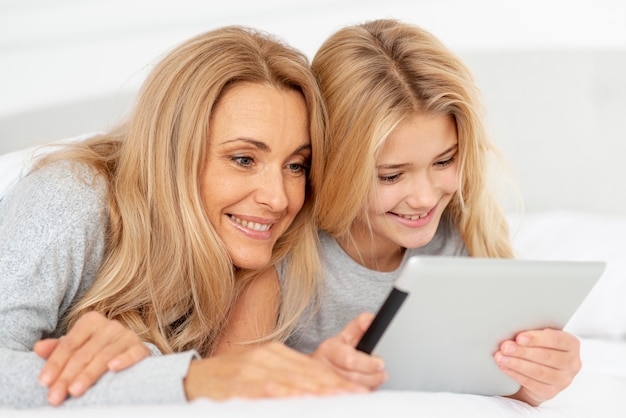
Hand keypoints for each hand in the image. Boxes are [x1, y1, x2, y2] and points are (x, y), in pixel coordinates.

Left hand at [34, 311, 150, 405]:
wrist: (128, 353)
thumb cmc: (95, 351)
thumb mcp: (76, 348)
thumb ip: (56, 349)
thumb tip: (38, 348)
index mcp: (91, 321)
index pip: (69, 344)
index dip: (55, 363)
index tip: (44, 382)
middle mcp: (110, 326)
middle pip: (84, 353)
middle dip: (67, 376)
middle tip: (56, 396)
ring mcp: (127, 336)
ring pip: (104, 356)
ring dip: (88, 375)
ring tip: (75, 391)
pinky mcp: (141, 348)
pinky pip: (133, 354)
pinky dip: (123, 360)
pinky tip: (113, 368)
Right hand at [184, 341, 369, 399]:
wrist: (190, 379)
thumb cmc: (229, 379)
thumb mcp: (261, 372)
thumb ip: (289, 379)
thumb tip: (317, 392)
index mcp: (276, 354)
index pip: (313, 368)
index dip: (337, 381)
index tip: (359, 391)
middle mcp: (267, 358)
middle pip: (308, 374)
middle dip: (335, 387)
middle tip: (358, 396)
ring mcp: (252, 369)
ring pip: (291, 382)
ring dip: (317, 392)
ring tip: (339, 399)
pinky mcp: (237, 384)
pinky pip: (265, 391)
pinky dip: (283, 395)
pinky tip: (299, 400)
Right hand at [310, 312, 387, 388]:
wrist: (313, 370)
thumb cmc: (332, 353)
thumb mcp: (343, 337)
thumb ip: (358, 327)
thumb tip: (370, 319)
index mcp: (329, 349)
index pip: (350, 359)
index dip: (368, 363)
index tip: (380, 363)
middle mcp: (325, 367)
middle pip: (353, 376)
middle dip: (372, 376)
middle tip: (382, 373)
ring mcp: (326, 382)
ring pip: (352, 389)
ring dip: (370, 385)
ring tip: (379, 379)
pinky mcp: (329, 394)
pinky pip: (350, 397)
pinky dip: (363, 393)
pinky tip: (368, 388)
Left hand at [494, 328, 580, 405]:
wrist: (537, 371)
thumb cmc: (538, 347)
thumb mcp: (539, 337)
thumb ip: (533, 333)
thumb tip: (512, 329)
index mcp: (571, 344)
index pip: (556, 340)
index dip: (536, 339)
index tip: (519, 337)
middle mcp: (572, 363)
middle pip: (546, 356)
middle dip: (522, 351)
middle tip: (505, 347)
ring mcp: (563, 380)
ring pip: (538, 371)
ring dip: (516, 364)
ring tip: (501, 357)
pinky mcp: (551, 392)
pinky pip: (532, 384)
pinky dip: (516, 374)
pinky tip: (505, 367)